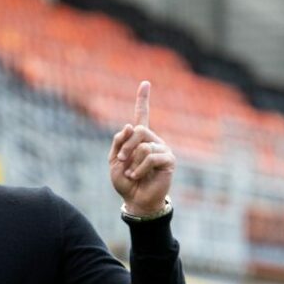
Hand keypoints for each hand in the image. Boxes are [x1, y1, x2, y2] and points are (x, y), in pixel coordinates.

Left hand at [109, 81, 174, 215]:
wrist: (135, 200)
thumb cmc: (125, 181)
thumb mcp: (114, 160)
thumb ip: (118, 142)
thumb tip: (129, 126)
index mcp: (140, 138)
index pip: (142, 115)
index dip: (143, 99)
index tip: (145, 83)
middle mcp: (153, 140)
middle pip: (139, 130)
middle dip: (126, 146)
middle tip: (122, 161)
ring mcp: (162, 149)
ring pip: (144, 146)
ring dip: (132, 162)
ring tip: (132, 173)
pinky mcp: (169, 160)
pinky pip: (151, 157)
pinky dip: (140, 169)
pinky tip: (138, 177)